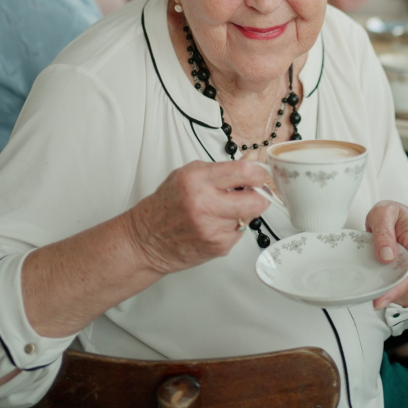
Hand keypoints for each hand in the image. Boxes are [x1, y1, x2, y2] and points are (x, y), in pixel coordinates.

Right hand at [127, 159, 269, 275]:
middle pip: (256, 201)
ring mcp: (212, 228)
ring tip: (225, 210)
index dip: (259, 174)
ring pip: (250, 217)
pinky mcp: (217, 246)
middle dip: (260, 196)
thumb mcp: (188, 175)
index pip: (243, 172)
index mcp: (197, 180)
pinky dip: (232, 227)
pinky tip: (216, 224)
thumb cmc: (166, 205)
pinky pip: (239, 232)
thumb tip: (251, 160)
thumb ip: (221, 169)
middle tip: (255, 193)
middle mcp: (204, 204)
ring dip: (244, 212)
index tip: (260, 175)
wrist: (146, 239)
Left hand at [366, 201, 407, 309]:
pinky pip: (400, 281)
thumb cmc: (392, 215)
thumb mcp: (385, 212)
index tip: (381, 299)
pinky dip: (390, 287)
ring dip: (390, 292)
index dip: (398, 287)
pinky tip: (378, 292)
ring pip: (404, 283)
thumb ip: (383, 231)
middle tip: (376, 304)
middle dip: (393, 294)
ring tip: (375, 301)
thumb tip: (386, 257)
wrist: (403, 217)